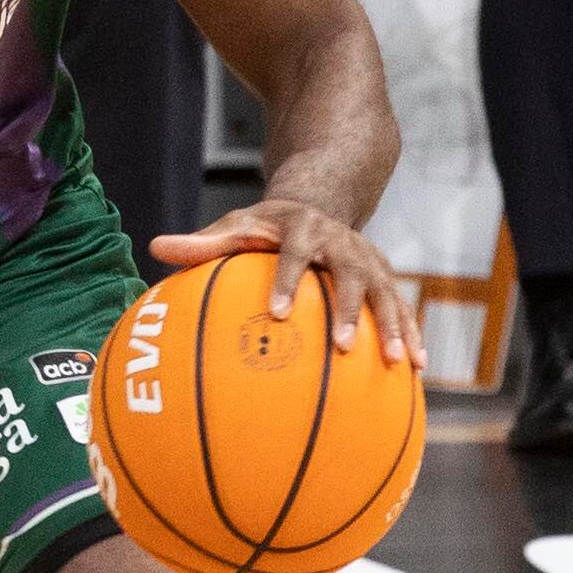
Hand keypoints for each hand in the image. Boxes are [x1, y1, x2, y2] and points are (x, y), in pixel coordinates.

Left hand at [150, 198, 417, 365]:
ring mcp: (368, 261)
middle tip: (341, 345)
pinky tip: (417, 369)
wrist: (319, 203)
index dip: (288, 280)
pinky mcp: (385, 278)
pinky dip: (411, 335)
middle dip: (348, 309)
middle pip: (350, 274)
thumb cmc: (266, 226)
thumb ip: (202, 243)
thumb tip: (155, 247)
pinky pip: (401, 309)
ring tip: (397, 362)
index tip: (277, 314)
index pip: (295, 253)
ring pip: (385, 294)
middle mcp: (342, 243)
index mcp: (303, 229)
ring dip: (393, 327)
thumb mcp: (236, 226)